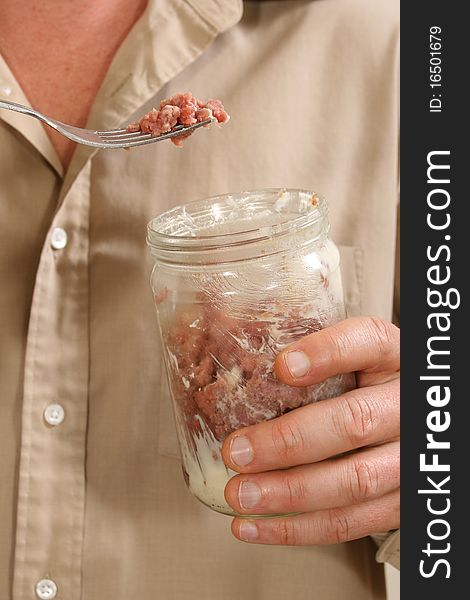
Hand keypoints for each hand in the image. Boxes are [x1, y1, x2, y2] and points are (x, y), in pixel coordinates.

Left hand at [221, 316, 399, 544]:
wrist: (413, 431)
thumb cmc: (364, 388)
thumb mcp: (352, 360)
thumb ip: (310, 358)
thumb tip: (231, 361)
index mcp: (392, 358)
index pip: (368, 342)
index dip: (329, 353)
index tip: (282, 367)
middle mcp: (409, 407)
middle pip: (355, 422)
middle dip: (289, 441)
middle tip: (237, 451)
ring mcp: (411, 460)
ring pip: (354, 481)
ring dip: (288, 492)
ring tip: (239, 494)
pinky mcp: (400, 505)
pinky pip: (350, 523)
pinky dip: (296, 529)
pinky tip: (251, 525)